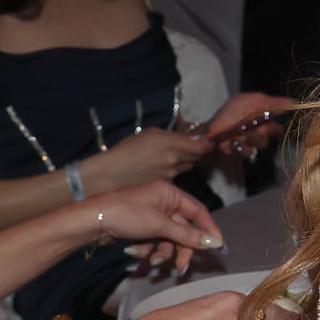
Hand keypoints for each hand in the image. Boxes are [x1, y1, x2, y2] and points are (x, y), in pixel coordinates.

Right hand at [82, 128, 211, 192]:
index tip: (209, 142)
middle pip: (198, 157)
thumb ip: (172, 136)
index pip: (202, 146)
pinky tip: (162, 170)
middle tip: (193, 148)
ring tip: (172, 158)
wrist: (111, 174)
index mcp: (171, 143)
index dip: (208, 144)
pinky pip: (178, 177)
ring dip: (186, 162)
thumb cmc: (126, 150)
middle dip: (198, 153)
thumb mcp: (149, 134)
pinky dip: (175, 173)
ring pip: (188, 167)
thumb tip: (188, 139)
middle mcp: (175, 159)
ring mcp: (172, 174)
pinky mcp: (167, 185)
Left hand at [87, 180, 222, 274]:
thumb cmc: (126, 214)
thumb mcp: (159, 225)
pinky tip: (135, 252)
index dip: (209, 230)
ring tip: (153, 261)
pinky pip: (155, 241)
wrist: (91, 221)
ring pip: (169, 238)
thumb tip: (215, 243)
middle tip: (180, 267)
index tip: (217, 247)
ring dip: (163, 252)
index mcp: (171, 194)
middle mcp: (164, 202)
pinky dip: (148, 249)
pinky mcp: (142, 227)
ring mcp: (152, 215)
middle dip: (181, 249)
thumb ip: (188, 235)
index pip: (199, 212)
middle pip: (184, 230)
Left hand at [196, 92, 295, 155]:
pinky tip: (230, 141)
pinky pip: (245, 153)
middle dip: (260, 132)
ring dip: (248, 139)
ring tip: (238, 134)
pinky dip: (237, 146)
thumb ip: (273, 103)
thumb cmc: (231, 111)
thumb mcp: (253, 101)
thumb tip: (294, 101)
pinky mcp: (239, 152)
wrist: (211, 125)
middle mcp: (259, 133)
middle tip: (251, 127)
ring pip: (258, 146)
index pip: (278, 127)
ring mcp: (250, 144)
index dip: (275, 127)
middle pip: (269, 137)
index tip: (269, 123)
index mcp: (263, 120)